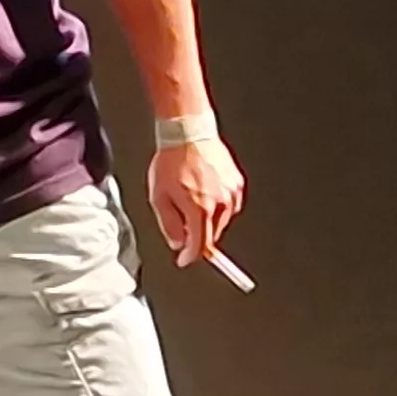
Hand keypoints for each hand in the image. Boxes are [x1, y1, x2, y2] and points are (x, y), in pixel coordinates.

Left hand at [149, 135, 245, 267]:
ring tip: (190, 198)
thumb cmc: (171, 162)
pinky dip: (217, 206)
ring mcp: (232, 194)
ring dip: (207, 219)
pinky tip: (203, 192)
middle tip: (181, 223)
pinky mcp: (238, 184)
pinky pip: (229, 205)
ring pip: (221, 220)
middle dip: (196, 235)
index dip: (190, 256)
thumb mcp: (159, 196)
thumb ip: (169, 224)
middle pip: (211, 234)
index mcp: (199, 209)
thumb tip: (178, 243)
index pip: (199, 244)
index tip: (184, 260)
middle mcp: (220, 204)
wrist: (189, 135)